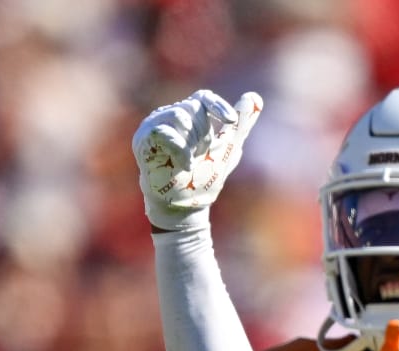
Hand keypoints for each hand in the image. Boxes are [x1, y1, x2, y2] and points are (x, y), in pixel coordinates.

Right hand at [133, 89, 263, 230]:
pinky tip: (186, 166)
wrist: (186, 205)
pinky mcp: (143, 139)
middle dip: (204, 136)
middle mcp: (170, 115)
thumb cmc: (204, 176)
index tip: (232, 121)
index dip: (218, 106)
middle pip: (193, 108)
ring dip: (192, 142)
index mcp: (190, 115)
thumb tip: (255, 97)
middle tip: (202, 156)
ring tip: (191, 161)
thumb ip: (241, 125)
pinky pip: (164, 131)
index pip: (204, 98)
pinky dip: (180, 150)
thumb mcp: (227, 149)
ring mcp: (154, 124)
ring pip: (179, 116)